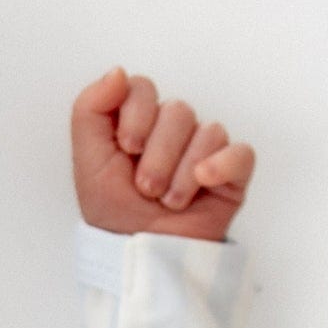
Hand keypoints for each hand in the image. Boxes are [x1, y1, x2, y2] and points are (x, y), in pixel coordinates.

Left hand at [71, 66, 254, 241]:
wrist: (141, 255)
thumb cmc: (114, 213)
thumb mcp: (88, 161)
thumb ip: (90, 110)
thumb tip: (118, 72)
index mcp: (138, 123)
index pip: (142, 88)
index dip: (136, 115)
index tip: (126, 149)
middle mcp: (172, 132)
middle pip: (177, 110)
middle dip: (156, 156)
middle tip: (145, 188)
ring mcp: (204, 150)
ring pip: (206, 131)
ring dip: (181, 173)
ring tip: (167, 201)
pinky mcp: (231, 172)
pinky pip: (239, 152)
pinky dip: (219, 166)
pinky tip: (202, 184)